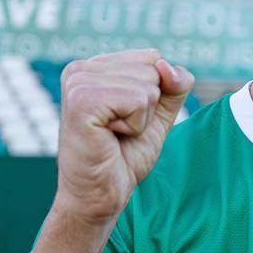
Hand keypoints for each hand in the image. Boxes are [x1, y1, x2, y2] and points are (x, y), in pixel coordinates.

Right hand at [53, 49, 194, 224]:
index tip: (125, 118)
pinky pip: (137, 101)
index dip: (154, 94)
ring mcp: (78, 82)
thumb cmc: (124, 156)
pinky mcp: (81, 100)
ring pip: (147, 86)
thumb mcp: (159, 113)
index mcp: (95, 66)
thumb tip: (166, 66)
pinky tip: (109, 138)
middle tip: (118, 131)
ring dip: (140, 119)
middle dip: (147, 107)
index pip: (153, 57)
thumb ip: (174, 84)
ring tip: (113, 135)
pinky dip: (134, 126)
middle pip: (152, 69)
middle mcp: (81, 68)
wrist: (100, 195)